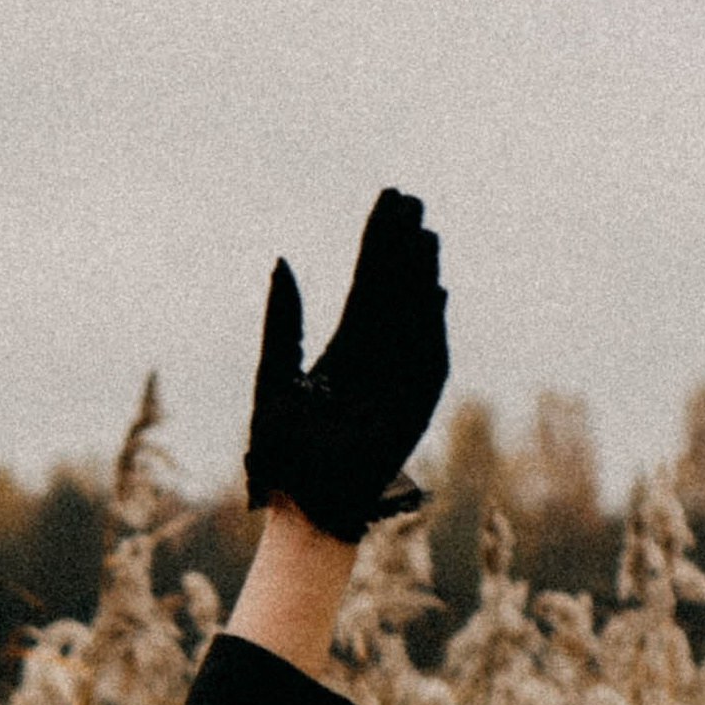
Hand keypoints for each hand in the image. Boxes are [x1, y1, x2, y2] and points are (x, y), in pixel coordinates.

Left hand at [244, 188, 448, 541]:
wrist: (299, 505)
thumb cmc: (281, 453)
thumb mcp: (273, 377)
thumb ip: (283, 322)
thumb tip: (283, 260)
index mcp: (344, 348)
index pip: (365, 283)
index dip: (376, 242)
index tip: (386, 199)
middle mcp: (377, 358)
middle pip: (393, 291)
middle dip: (402, 248)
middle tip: (410, 199)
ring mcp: (398, 381)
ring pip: (413, 317)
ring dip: (419, 277)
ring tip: (421, 234)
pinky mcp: (413, 408)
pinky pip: (428, 360)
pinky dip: (431, 328)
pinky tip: (431, 291)